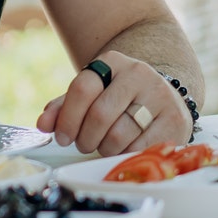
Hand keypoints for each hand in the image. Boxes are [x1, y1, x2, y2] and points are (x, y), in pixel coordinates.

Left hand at [36, 51, 190, 154]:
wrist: (165, 97)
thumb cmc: (120, 99)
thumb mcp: (93, 95)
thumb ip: (65, 107)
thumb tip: (43, 124)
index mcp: (113, 62)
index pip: (83, 88)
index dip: (67, 118)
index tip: (62, 136)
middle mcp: (139, 73)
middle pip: (99, 115)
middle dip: (85, 138)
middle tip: (84, 144)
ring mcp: (160, 95)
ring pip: (118, 135)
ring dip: (104, 149)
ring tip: (105, 146)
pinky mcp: (174, 120)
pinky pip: (139, 148)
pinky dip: (125, 156)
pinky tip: (125, 149)